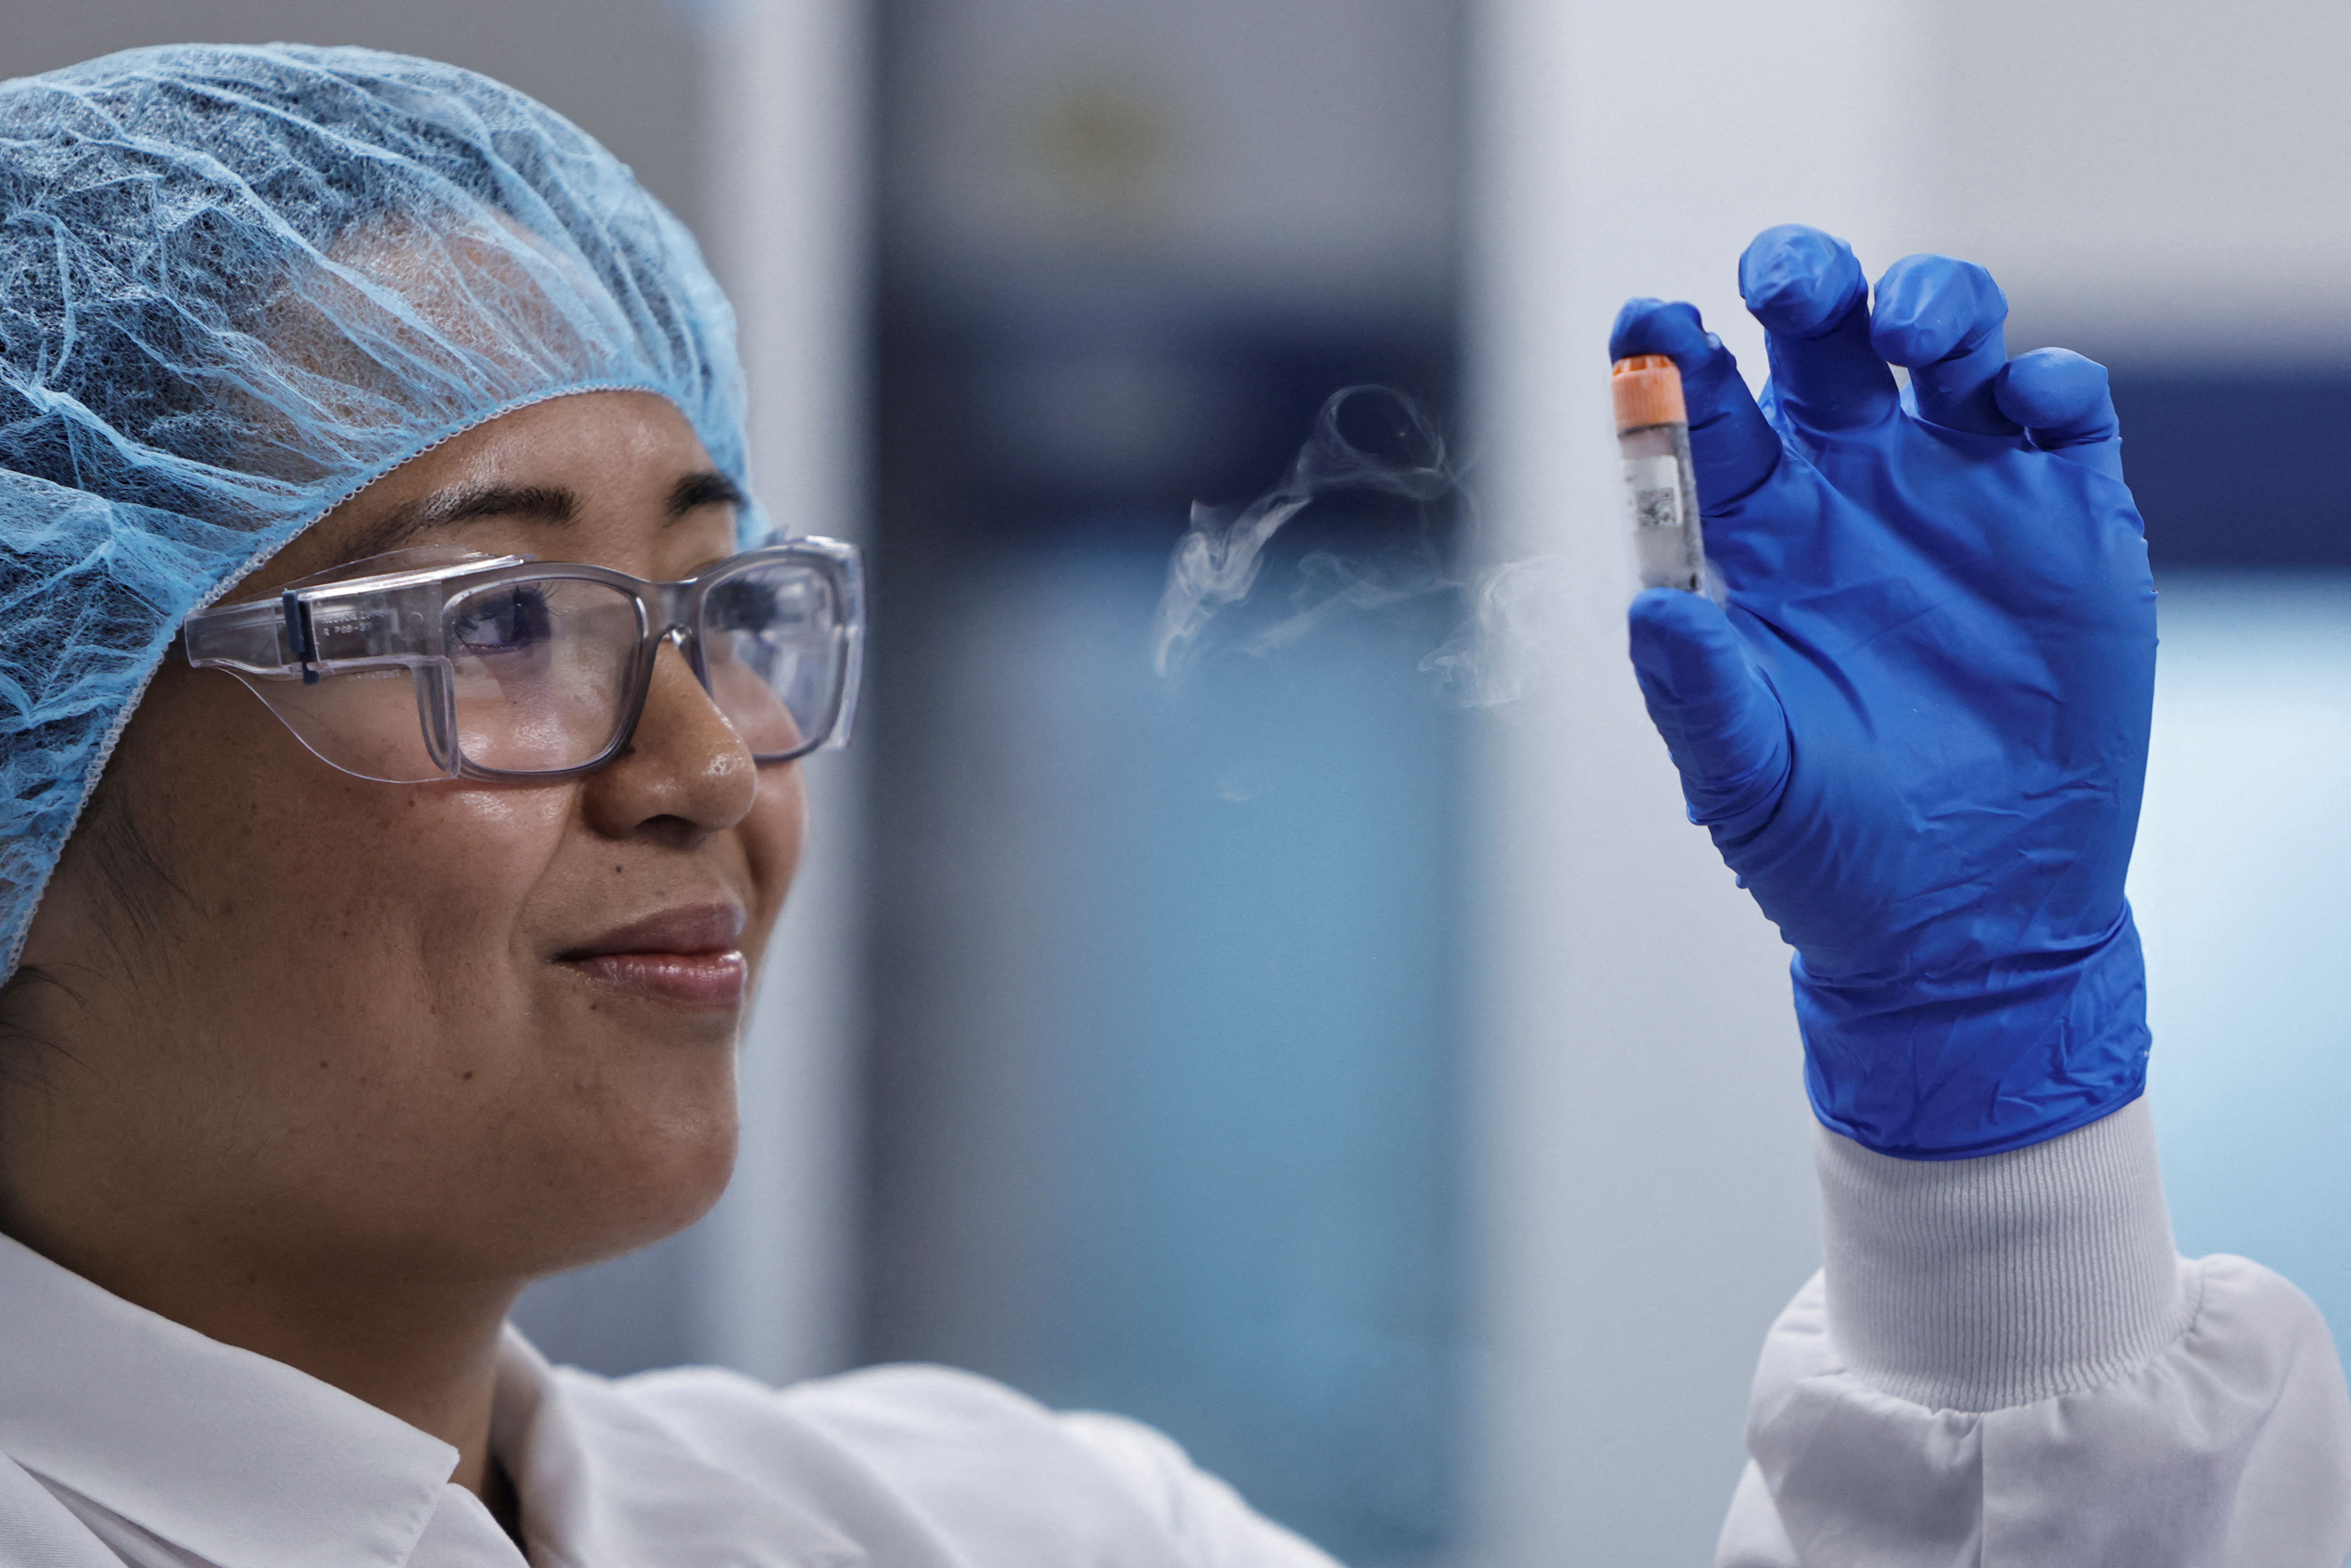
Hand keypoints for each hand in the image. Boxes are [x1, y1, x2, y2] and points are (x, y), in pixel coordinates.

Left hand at [1619, 224, 2154, 1159]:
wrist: (1960, 916)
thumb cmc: (1828, 850)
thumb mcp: (1745, 780)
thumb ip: (1696, 693)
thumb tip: (1648, 610)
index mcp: (1759, 534)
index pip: (1707, 414)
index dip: (1673, 358)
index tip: (1649, 322)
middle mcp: (1854, 490)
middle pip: (1823, 341)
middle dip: (1807, 283)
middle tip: (1786, 281)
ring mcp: (1964, 493)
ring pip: (1950, 342)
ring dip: (1932, 304)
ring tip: (1907, 329)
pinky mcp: (2067, 519)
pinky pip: (2061, 412)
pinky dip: (2047, 382)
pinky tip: (2023, 398)